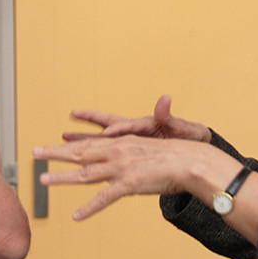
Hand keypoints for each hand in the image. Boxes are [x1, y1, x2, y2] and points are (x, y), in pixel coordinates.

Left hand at [34, 135, 198, 219]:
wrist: (191, 161)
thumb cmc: (174, 158)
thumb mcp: (147, 153)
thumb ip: (131, 159)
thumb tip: (121, 167)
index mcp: (122, 143)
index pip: (90, 144)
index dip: (69, 144)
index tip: (52, 144)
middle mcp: (117, 152)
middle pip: (80, 152)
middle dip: (55, 153)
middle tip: (34, 153)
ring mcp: (122, 167)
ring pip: (85, 173)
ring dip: (62, 178)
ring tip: (43, 181)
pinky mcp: (130, 183)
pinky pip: (105, 198)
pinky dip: (90, 208)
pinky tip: (76, 216)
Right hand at [63, 95, 211, 143]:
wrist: (193, 148)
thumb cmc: (187, 136)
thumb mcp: (181, 127)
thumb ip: (169, 116)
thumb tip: (165, 98)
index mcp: (145, 125)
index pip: (127, 126)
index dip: (117, 129)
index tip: (107, 134)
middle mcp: (133, 131)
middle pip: (107, 124)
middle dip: (90, 122)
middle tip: (72, 116)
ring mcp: (130, 141)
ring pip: (103, 140)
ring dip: (85, 138)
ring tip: (64, 136)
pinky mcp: (130, 152)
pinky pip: (108, 153)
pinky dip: (94, 155)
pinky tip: (80, 160)